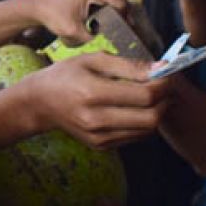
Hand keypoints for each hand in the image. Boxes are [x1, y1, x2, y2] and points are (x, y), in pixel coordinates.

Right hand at [23, 53, 169, 148]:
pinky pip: (135, 137)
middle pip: (151, 118)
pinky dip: (143, 122)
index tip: (166, 73)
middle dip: (165, 101)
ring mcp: (98, 136)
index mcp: (93, 93)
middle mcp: (96, 120)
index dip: (163, 84)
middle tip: (164, 86)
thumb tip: (161, 67)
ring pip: (147, 131)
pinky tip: (136, 108)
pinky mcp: (100, 145)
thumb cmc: (66, 75)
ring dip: (157, 112)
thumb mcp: (93, 60)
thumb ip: (128, 65)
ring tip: (152, 95)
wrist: (40, 103)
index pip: (145, 95)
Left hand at [31, 0, 129, 44]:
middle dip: (122, 16)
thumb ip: (95, 38)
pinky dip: (107, 8)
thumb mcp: (74, 33)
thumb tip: (113, 43)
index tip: (130, 33)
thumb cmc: (53, 18)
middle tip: (125, 33)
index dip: (127, 18)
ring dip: (114, 12)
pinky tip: (106, 22)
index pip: (119, 3)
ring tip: (117, 29)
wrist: (38, 6)